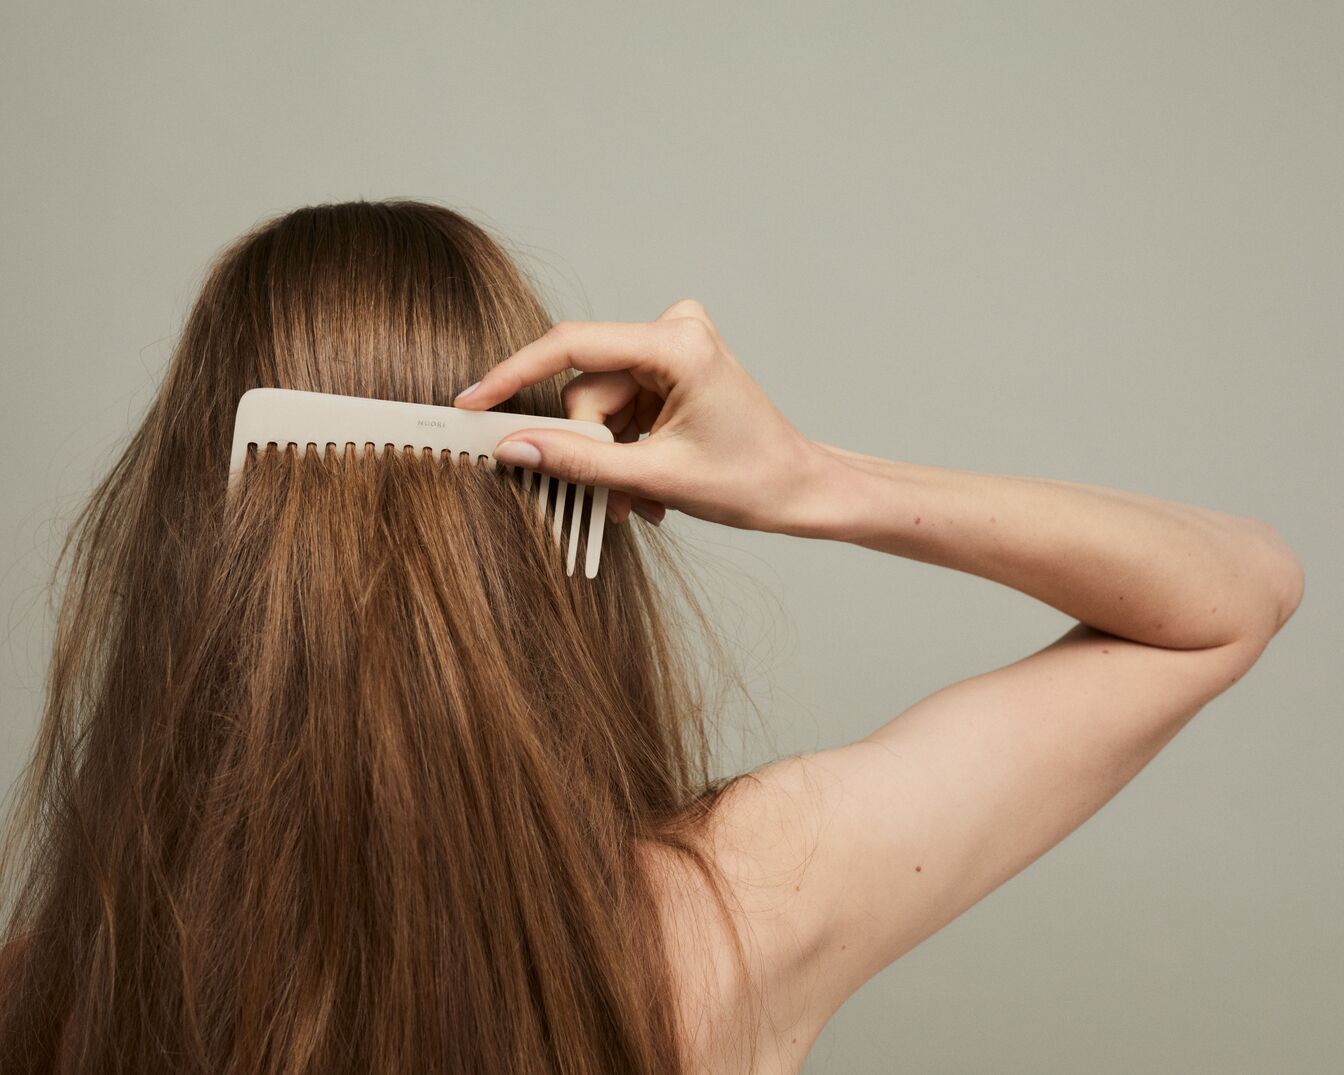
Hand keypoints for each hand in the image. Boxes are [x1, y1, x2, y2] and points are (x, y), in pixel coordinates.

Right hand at [452, 299, 823, 531]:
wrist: (801, 488)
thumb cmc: (749, 481)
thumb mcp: (656, 477)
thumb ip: (578, 460)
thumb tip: (512, 447)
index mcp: (677, 344)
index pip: (571, 348)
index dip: (513, 375)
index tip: (472, 401)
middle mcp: (675, 330)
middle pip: (588, 387)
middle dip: (591, 446)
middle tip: (614, 498)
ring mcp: (675, 345)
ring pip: (601, 403)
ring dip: (610, 455)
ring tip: (640, 500)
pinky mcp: (672, 364)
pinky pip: (621, 406)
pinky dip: (626, 447)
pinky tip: (648, 481)